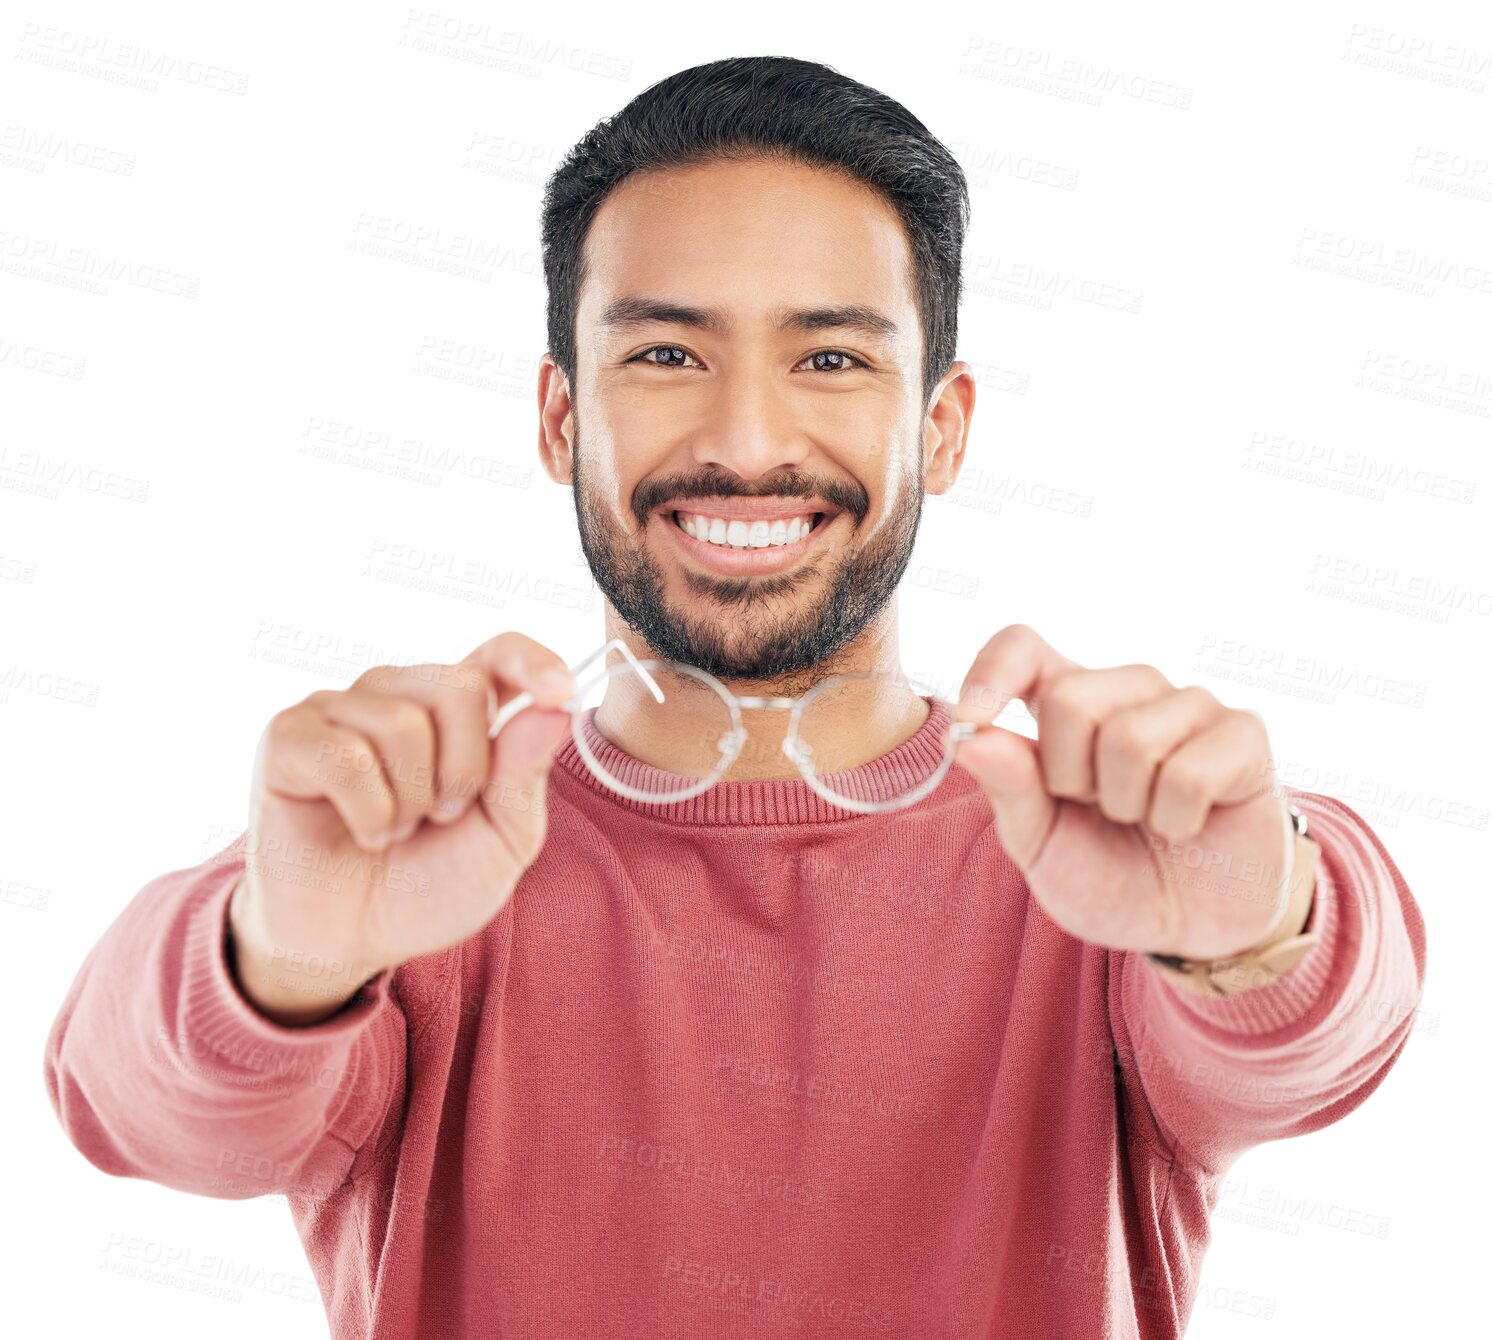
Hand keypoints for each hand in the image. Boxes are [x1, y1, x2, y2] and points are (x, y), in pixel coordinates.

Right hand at [231, 632, 577, 1016]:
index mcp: (458, 711)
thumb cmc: (428, 883)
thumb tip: (552, 709)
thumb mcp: (502, 842)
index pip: (499, 653)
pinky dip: (368, 813)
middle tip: (439, 817)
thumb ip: (526, 776)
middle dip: (465, 770)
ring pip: (403, 724)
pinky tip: (361, 832)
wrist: (353, 938)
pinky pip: (345, 756)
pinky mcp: (289, 736)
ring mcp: (339, 708)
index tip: (557, 692)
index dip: (532, 660)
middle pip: (460, 686)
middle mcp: (399, 694)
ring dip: (410, 801)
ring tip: (394, 830)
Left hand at [949, 625, 1296, 960]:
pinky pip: (1187, 773)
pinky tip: (1187, 825)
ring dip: (1127, 803)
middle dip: (1070, 777)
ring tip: (1145, 817)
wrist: (1188, 928)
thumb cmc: (1109, 877)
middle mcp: (1127, 690)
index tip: (971, 718)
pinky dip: (1176, 820)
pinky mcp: (1243, 734)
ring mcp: (1189, 706)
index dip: (992, 672)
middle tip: (1099, 809)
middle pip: (1069, 698)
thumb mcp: (1040, 846)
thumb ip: (1008, 791)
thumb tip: (968, 738)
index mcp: (1067, 705)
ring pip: (1128, 737)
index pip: (1022, 647)